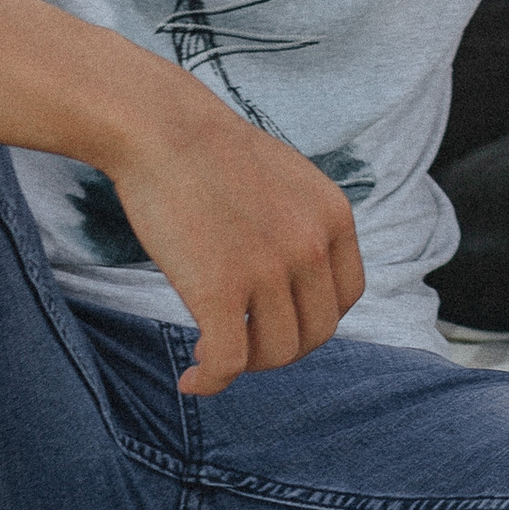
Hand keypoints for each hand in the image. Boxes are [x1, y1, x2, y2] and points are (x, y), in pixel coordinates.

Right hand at [102, 103, 365, 393]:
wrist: (162, 128)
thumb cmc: (211, 152)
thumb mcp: (287, 180)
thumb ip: (304, 226)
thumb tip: (297, 280)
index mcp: (334, 217)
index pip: (347, 297)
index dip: (313, 320)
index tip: (276, 321)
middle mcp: (312, 246)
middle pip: (316, 332)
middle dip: (280, 347)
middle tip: (242, 343)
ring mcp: (269, 270)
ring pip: (277, 352)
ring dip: (246, 364)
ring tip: (213, 356)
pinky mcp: (220, 289)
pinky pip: (228, 361)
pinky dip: (211, 381)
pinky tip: (191, 379)